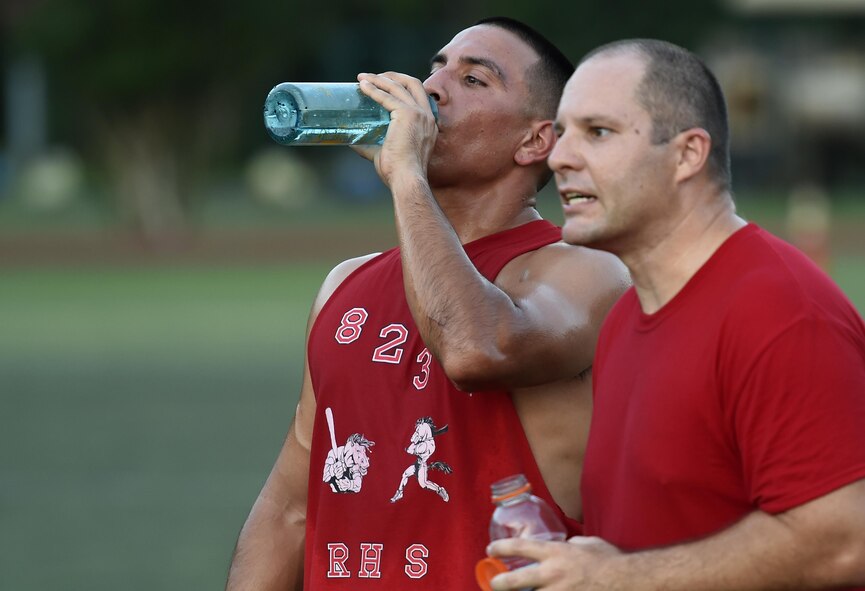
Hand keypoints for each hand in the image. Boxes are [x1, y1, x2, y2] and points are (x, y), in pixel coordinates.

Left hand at [356, 72, 437, 187]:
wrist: (406, 179)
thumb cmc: (398, 173)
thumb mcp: (385, 154)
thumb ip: (371, 145)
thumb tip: (352, 141)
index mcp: (428, 125)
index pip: (418, 97)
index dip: (401, 87)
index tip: (384, 86)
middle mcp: (427, 116)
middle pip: (413, 83)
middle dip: (394, 76)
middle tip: (375, 77)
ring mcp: (419, 114)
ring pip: (399, 86)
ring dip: (379, 79)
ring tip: (363, 78)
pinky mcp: (407, 115)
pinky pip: (387, 97)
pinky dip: (374, 90)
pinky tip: (362, 86)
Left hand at [487, 535, 621, 589]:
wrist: (628, 580)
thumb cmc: (610, 560)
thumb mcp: (588, 543)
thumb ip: (572, 544)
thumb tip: (568, 544)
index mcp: (556, 553)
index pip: (520, 547)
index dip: (502, 548)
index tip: (491, 549)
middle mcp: (553, 574)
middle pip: (516, 581)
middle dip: (500, 584)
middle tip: (494, 583)